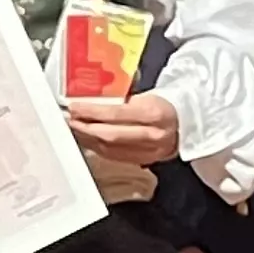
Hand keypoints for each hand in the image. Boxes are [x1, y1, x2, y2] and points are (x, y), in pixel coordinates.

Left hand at [64, 91, 180, 165]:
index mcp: (154, 113)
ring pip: (109, 149)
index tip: (74, 107)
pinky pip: (113, 156)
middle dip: (84, 128)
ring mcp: (149, 152)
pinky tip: (86, 140)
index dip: (92, 111)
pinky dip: (96, 147)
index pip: (116, 113)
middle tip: (67, 120)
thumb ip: (122, 95)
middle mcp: (152, 135)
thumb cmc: (164, 106)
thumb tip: (93, 91)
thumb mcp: (146, 94)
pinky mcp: (143, 162)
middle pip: (110, 135)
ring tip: (73, 129)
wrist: (186, 125)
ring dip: (86, 139)